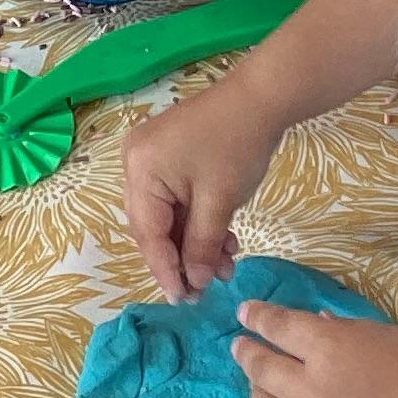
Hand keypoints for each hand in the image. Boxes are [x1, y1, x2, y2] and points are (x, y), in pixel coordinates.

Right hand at [122, 71, 288, 300]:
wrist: (262, 97)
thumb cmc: (237, 145)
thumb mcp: (220, 202)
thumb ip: (202, 245)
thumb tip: (195, 283)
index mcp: (141, 171)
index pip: (148, 234)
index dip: (166, 271)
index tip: (183, 300)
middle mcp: (136, 163)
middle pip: (153, 226)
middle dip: (182, 259)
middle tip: (204, 290)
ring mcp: (151, 158)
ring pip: (168, 216)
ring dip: (195, 243)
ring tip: (226, 266)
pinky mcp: (169, 156)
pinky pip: (176, 200)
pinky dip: (198, 222)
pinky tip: (224, 241)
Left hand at [233, 300, 397, 397]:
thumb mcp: (387, 336)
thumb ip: (344, 331)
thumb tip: (315, 325)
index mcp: (327, 347)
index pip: (277, 326)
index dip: (257, 317)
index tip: (244, 314)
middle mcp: (308, 386)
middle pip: (260, 367)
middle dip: (246, 352)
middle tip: (240, 348)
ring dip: (258, 392)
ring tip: (259, 388)